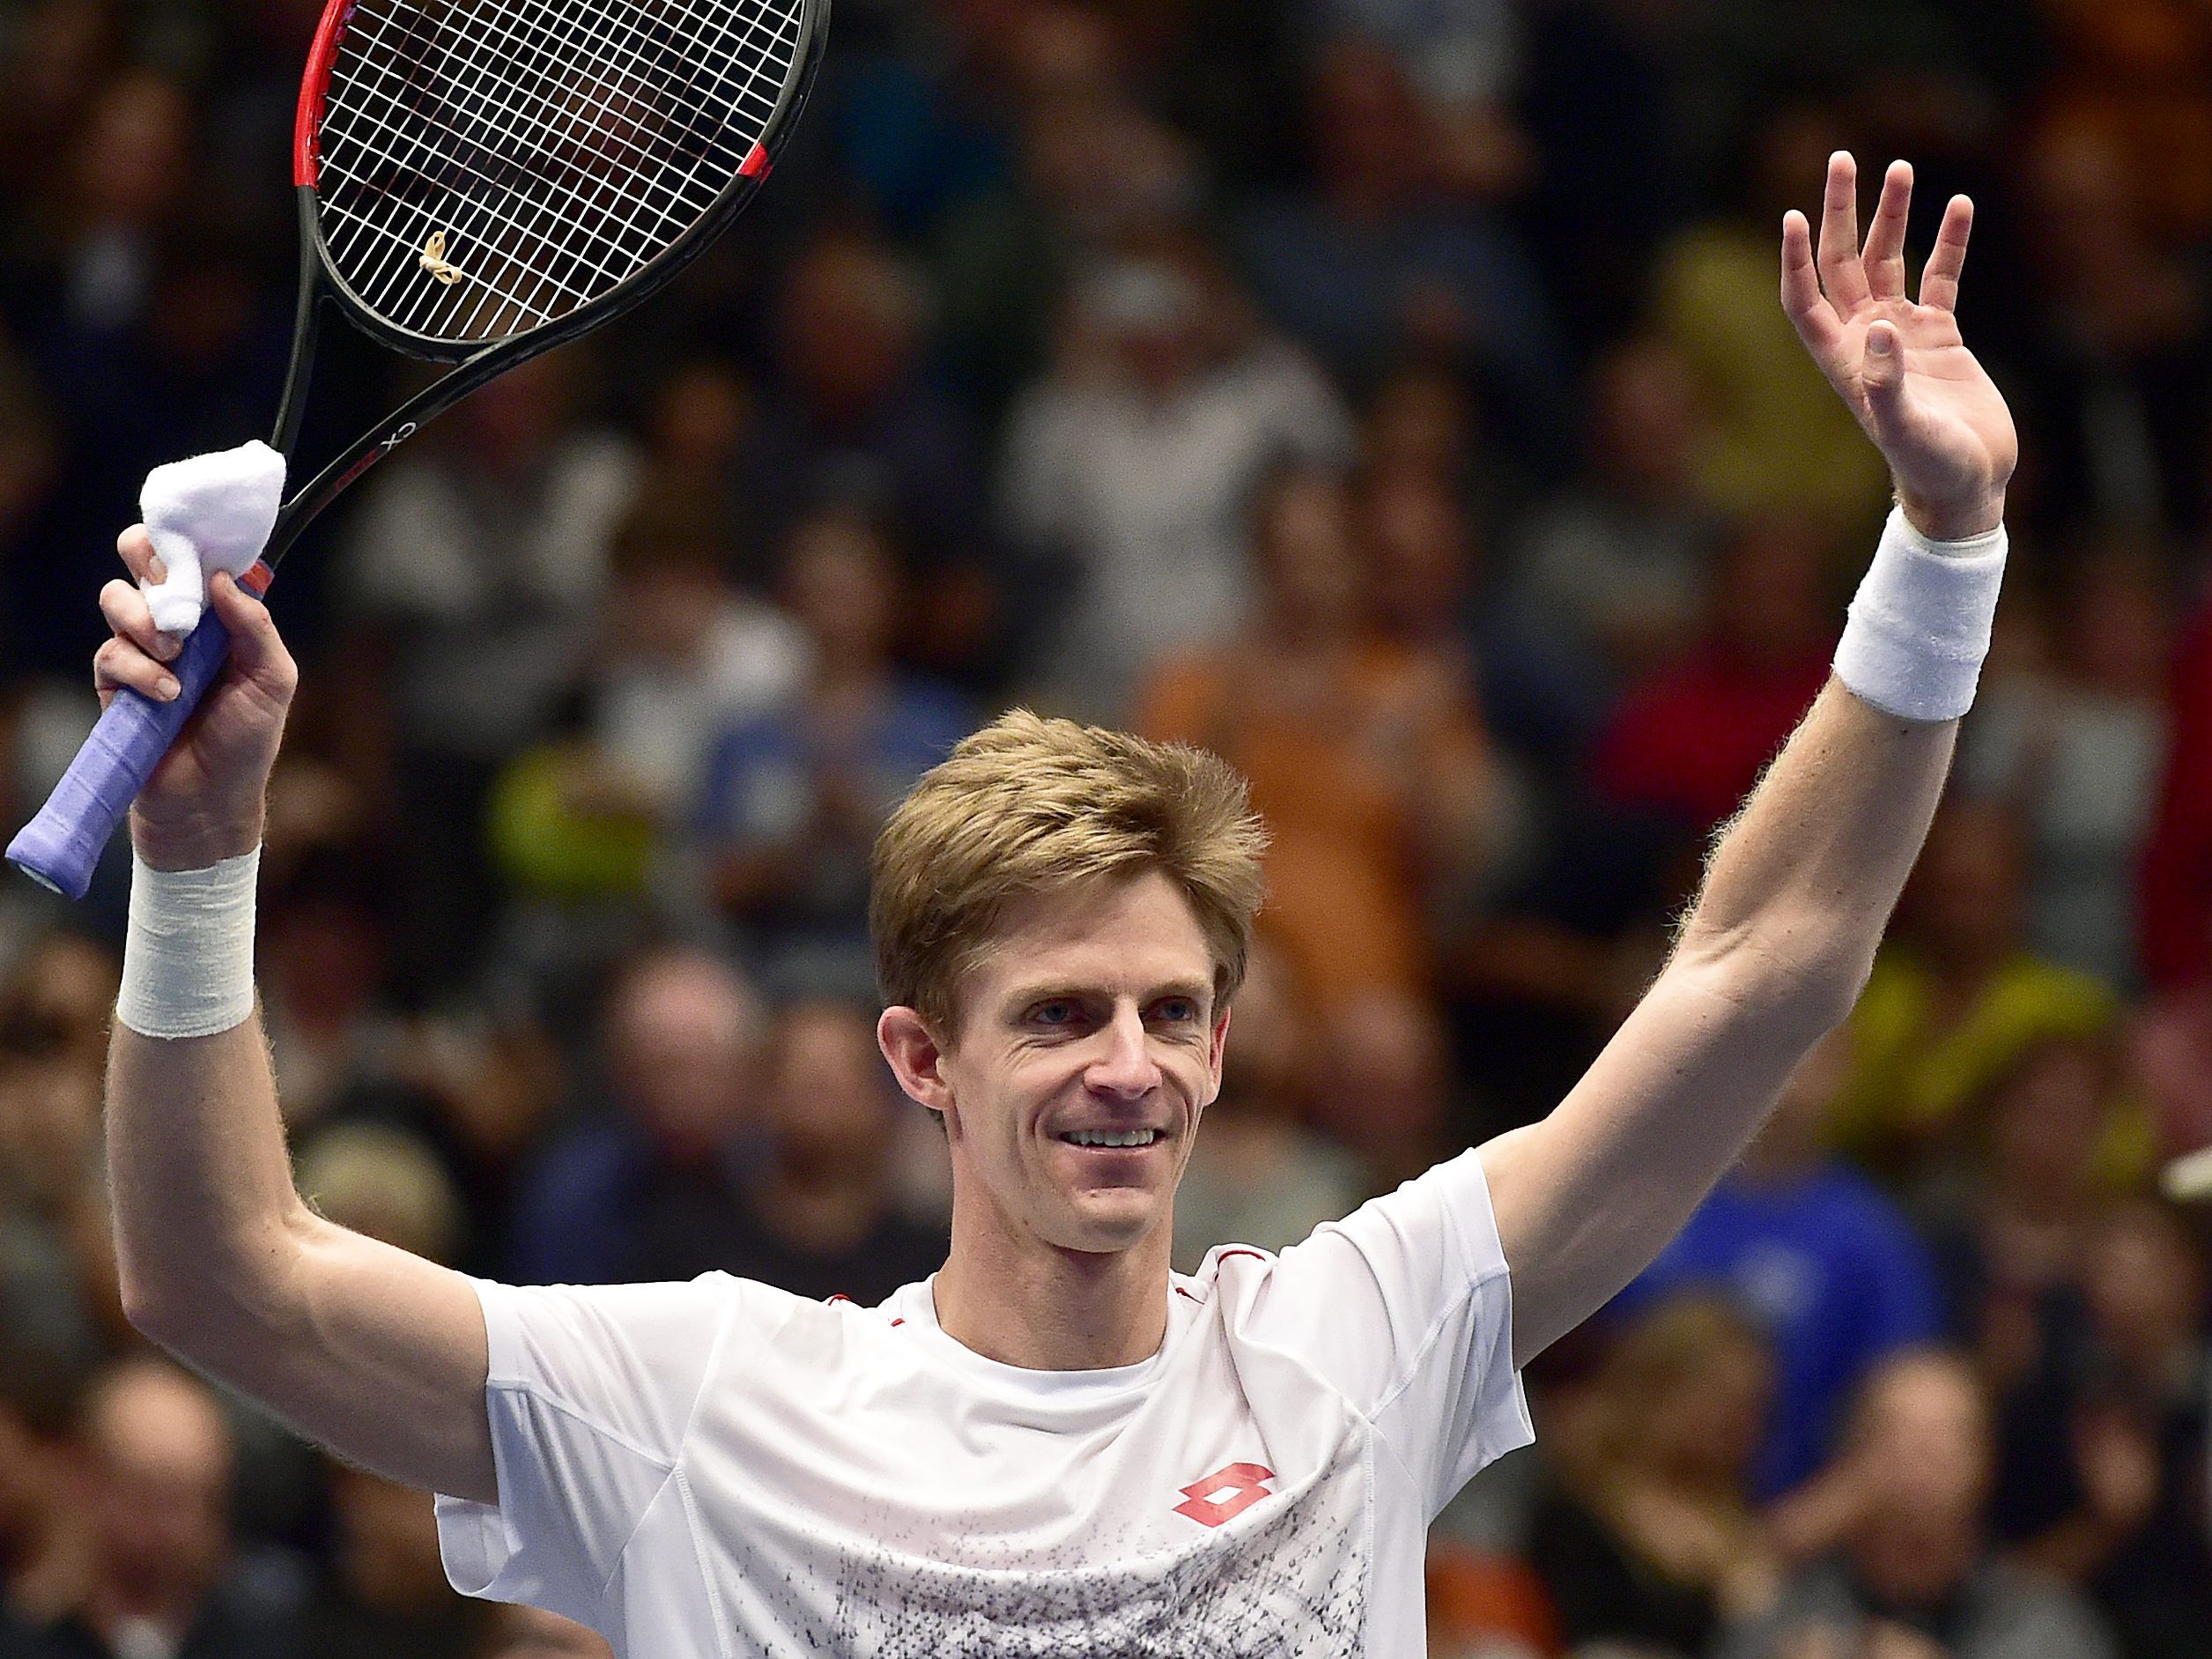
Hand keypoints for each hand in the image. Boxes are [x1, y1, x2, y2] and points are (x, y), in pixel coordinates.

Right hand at [96, 525, 296, 868]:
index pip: (196, 557)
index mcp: (219, 615)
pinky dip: (139, 668)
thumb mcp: (273, 680)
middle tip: (168, 581)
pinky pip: (111, 650)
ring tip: (175, 654)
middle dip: (149, 557)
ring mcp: (143, 648)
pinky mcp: (114, 679)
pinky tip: (167, 695)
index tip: (195, 541)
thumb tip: (224, 579)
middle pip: (142, 558)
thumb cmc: (248, 740)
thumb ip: (254, 627)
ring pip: (117, 598)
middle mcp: (178, 623)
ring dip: (145, 618)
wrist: (210, 799)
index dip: (191, 540)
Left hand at [1782, 153, 2016, 539]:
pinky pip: (1939, 276)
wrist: (1967, 485)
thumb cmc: (1930, 467)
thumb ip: (1889, 384)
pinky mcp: (1940, 335)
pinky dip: (1947, 242)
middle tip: (1842, 159)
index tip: (1790, 214)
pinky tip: (1957, 204)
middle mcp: (1863, 339)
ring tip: (1901, 167)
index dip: (1793, 259)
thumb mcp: (1905, 431)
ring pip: (1889, 261)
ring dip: (1892, 216)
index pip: (1803, 299)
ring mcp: (1901, 333)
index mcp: (1841, 360)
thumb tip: (1881, 328)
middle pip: (1841, 264)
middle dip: (1839, 212)